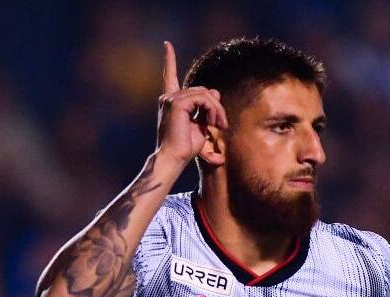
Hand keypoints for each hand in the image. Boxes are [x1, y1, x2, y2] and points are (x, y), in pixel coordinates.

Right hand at [156, 41, 227, 166]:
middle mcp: (168, 98)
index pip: (170, 76)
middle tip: (222, 124)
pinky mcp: (177, 103)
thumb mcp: (200, 124)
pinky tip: (213, 123)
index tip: (167, 45)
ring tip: (220, 125)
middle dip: (215, 106)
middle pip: (201, 90)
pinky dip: (213, 109)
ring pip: (204, 94)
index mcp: (171, 102)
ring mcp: (171, 100)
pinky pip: (203, 98)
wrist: (174, 158)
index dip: (169, 60)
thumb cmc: (185, 147)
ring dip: (217, 110)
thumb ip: (206, 108)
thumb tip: (215, 92)